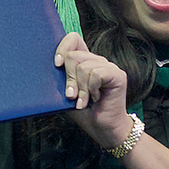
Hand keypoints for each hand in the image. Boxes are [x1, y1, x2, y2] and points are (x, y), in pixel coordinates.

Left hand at [55, 33, 132, 149]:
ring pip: (84, 66)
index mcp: (85, 62)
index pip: (73, 39)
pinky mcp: (117, 75)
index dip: (63, 47)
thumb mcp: (66, 94)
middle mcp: (97, 61)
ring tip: (84, 101)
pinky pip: (95, 74)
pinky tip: (96, 98)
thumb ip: (61, 79)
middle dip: (69, 78)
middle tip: (72, 95)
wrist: (103, 129)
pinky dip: (91, 89)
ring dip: (81, 88)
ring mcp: (108, 66)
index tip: (57, 65)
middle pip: (74, 55)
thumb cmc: (85, 112)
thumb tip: (51, 67)